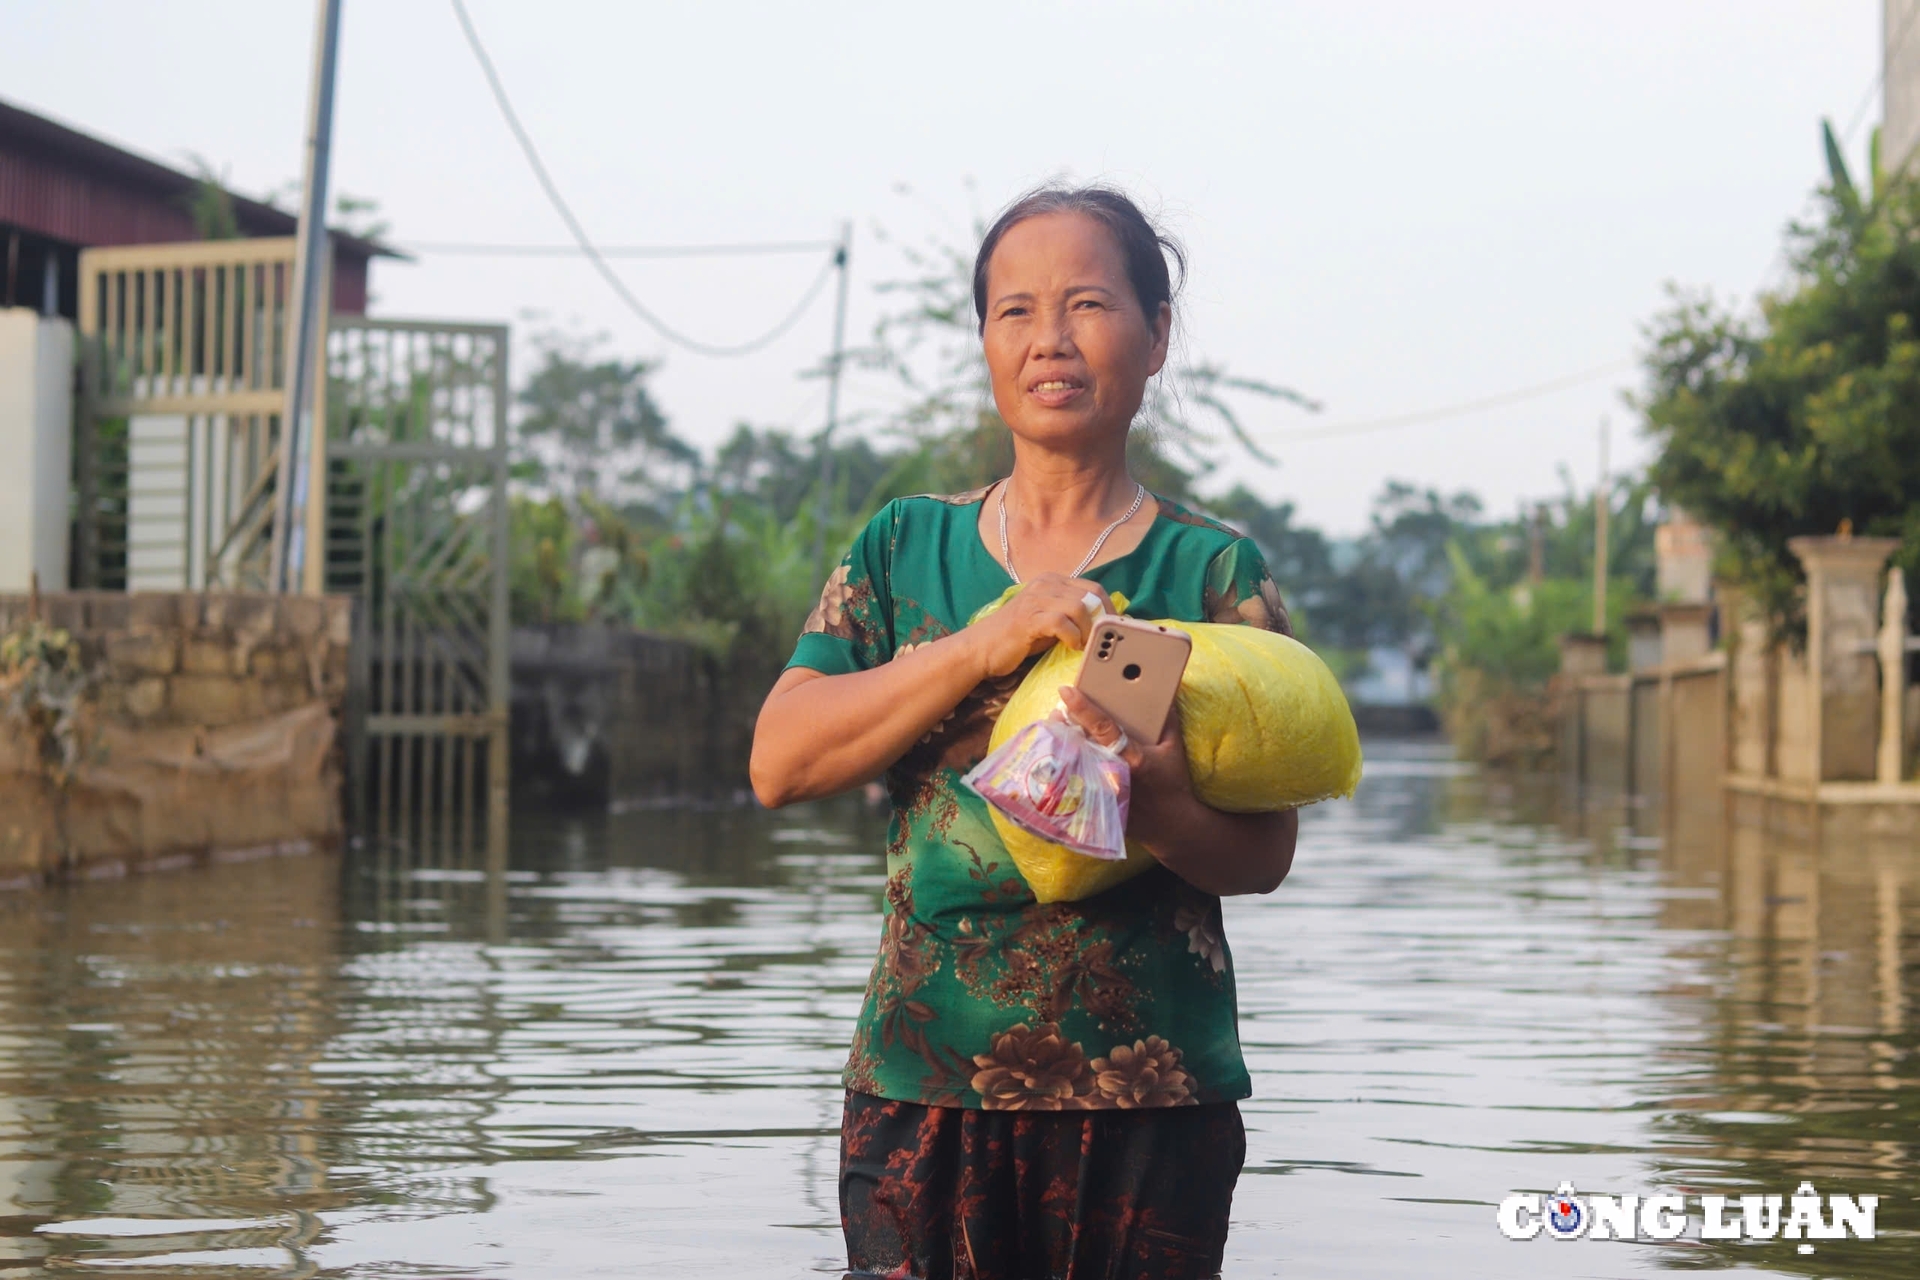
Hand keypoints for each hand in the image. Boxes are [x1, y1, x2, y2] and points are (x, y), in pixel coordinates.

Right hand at [964, 573, 1109, 678]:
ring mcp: (1036, 598)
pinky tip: (1071, 647)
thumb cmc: (1017, 638)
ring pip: (1079, 607)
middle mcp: (1046, 583)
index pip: (1094, 587)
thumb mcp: (1048, 620)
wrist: (981, 648)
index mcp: (1053, 581)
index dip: (1109, 609)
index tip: (1114, 630)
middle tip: (1103, 642)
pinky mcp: (1029, 617)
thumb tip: (1102, 624)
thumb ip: (1071, 615)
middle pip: (1091, 595)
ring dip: (1088, 630)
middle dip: (1103, 621)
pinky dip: (1073, 637)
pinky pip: (1062, 622)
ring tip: (1085, 646)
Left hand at [1057, 685, 1194, 836]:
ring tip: (1057, 727)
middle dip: (1064, 722)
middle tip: (1058, 709)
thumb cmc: (1173, 783)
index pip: (1102, 727)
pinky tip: (1060, 755)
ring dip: (1061, 742)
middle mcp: (1112, 774)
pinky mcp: (1094, 804)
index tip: (1066, 690)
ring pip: (1069, 760)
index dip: (1082, 707)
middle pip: (1078, 742)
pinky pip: (1071, 780)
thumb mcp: (1175, 748)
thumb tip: (1161, 693)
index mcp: (1133, 758)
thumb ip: (1167, 719)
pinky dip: (1064, 765)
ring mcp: (1100, 791)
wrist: (1171, 825)